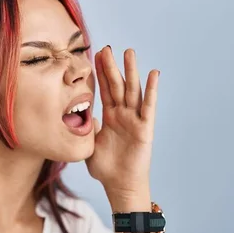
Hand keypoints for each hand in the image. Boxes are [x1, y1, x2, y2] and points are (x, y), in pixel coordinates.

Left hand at [86, 46, 159, 208]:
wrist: (119, 186)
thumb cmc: (106, 169)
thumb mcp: (89, 145)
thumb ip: (86, 129)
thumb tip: (79, 116)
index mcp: (110, 117)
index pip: (105, 90)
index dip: (100, 73)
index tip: (95, 54)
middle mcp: (123, 115)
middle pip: (117, 85)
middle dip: (112, 66)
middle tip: (107, 47)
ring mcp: (134, 120)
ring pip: (132, 91)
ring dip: (131, 71)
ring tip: (129, 52)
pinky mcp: (145, 128)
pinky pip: (148, 107)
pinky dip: (151, 90)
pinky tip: (154, 74)